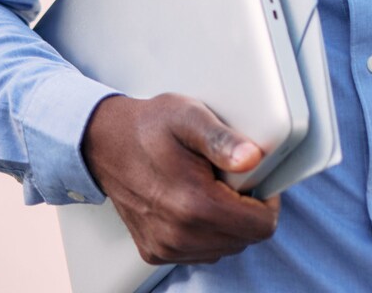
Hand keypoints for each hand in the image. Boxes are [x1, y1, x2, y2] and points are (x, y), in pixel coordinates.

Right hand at [80, 93, 280, 265]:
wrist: (104, 143)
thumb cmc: (149, 127)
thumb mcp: (190, 117)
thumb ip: (223, 139)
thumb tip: (253, 158)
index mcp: (194, 205)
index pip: (261, 226)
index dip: (268, 202)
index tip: (255, 181)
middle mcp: (178, 234)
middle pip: (245, 240)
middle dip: (247, 212)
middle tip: (230, 181)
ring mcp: (164, 247)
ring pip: (225, 249)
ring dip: (228, 224)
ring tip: (211, 190)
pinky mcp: (154, 252)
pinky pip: (201, 253)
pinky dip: (207, 234)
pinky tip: (194, 206)